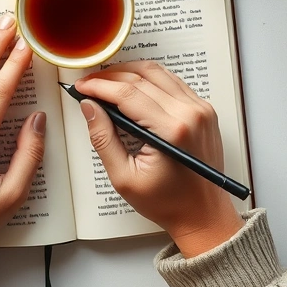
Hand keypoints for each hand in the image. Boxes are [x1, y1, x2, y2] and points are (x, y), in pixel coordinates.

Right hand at [75, 61, 241, 256]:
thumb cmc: (168, 203)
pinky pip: (173, 82)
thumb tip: (89, 107)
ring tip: (106, 81)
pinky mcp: (204, 110)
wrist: (203, 214)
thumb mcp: (124, 178)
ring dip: (129, 72)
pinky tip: (132, 84)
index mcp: (171, 131)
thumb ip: (104, 139)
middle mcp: (190, 114)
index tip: (81, 87)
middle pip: (142, 77)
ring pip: (158, 72)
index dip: (99, 86)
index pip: (127, 94)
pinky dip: (150, 78)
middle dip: (110, 76)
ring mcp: (201, 109)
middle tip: (89, 82)